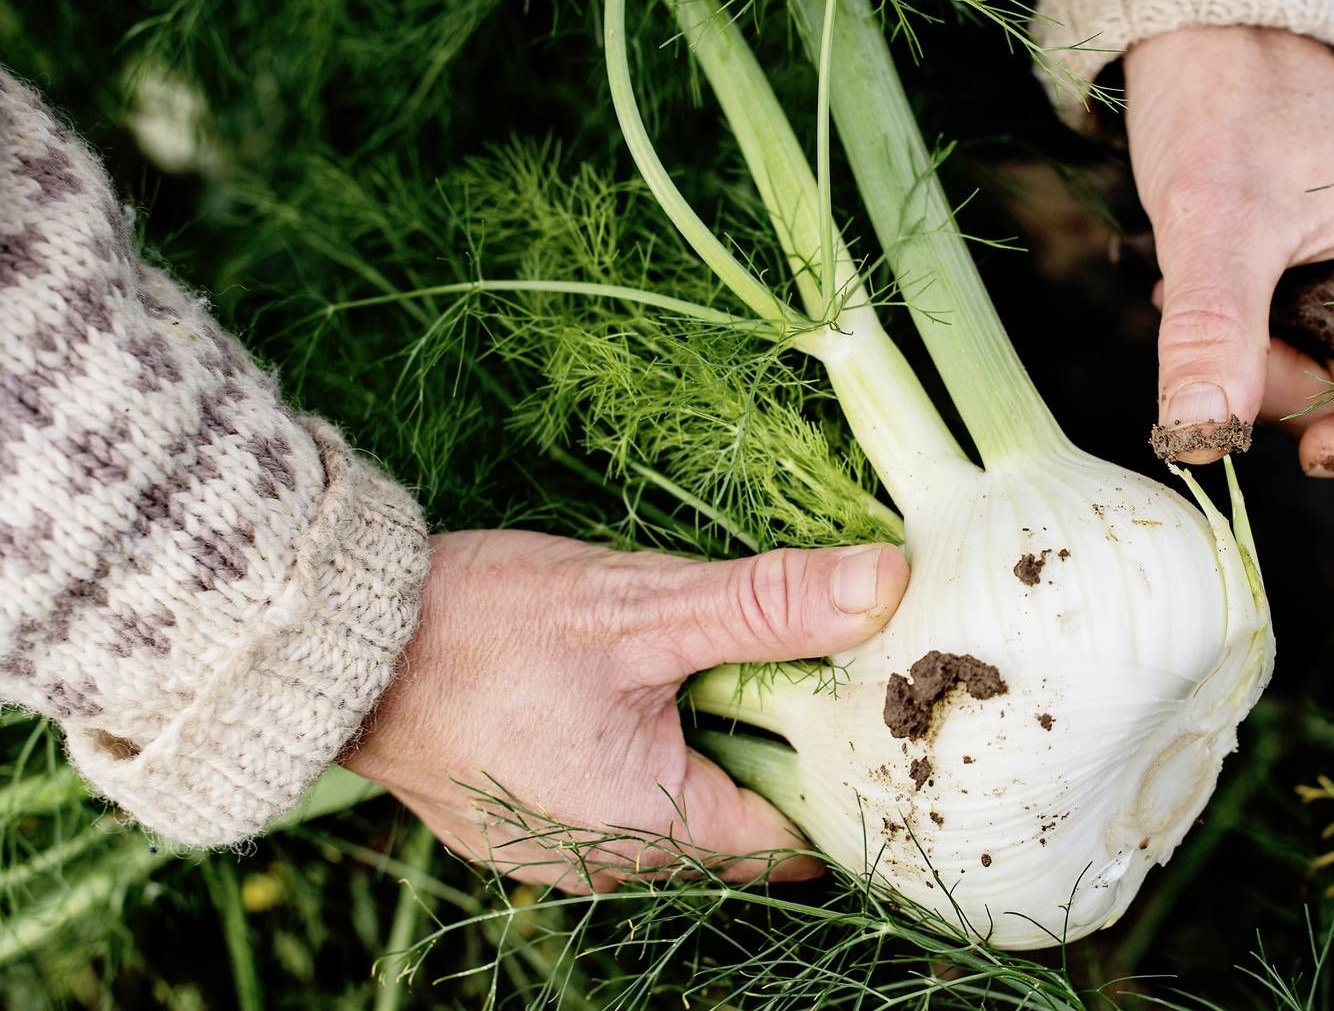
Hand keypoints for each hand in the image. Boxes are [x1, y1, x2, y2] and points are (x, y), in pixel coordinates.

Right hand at [343, 530, 908, 892]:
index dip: (835, 768)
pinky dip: (645, 748)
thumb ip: (768, 604)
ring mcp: (554, 848)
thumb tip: (883, 582)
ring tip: (725, 663)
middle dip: (771, 749)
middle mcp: (605, 864)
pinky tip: (647, 685)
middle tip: (807, 663)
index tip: (867, 705)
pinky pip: (614, 795)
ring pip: (673, 804)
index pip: (790, 832)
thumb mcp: (644, 606)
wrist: (338, 643)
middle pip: (733, 820)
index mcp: (648, 828)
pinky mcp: (519, 817)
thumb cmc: (483, 627)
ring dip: (704, 742)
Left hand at [1124, 26, 1333, 488]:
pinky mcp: (1330, 266)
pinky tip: (1201, 291)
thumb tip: (1205, 439)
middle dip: (1301, 396)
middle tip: (1227, 353)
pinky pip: (1305, 339)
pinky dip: (1249, 337)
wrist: (1196, 32)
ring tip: (1198, 297)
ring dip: (1259, 363)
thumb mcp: (1214, 225)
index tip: (1322, 451)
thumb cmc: (1224, 101)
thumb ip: (1216, 334)